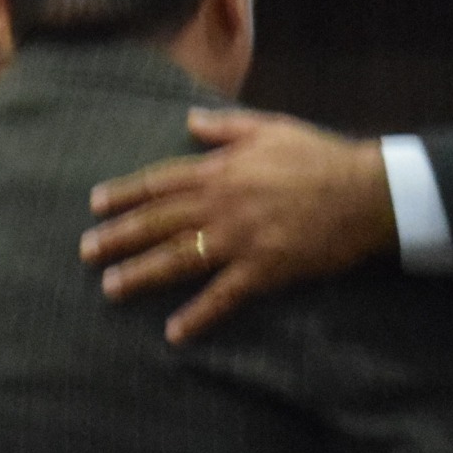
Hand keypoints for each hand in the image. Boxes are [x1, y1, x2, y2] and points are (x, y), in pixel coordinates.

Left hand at [82, 109, 398, 342]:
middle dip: (119, 237)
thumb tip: (190, 120)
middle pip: (159, 222)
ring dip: (142, 274)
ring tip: (111, 287)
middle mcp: (222, 205)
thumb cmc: (320, 157)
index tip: (96, 204)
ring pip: (179, 258)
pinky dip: (198, 316)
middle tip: (86, 251)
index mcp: (221, 170)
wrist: (365, 192)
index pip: (161, 182)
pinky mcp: (264, 270)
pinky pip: (223, 297)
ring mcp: (240, 240)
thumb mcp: (270, 128)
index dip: (126, 194)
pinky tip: (174, 332)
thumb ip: (226, 127)